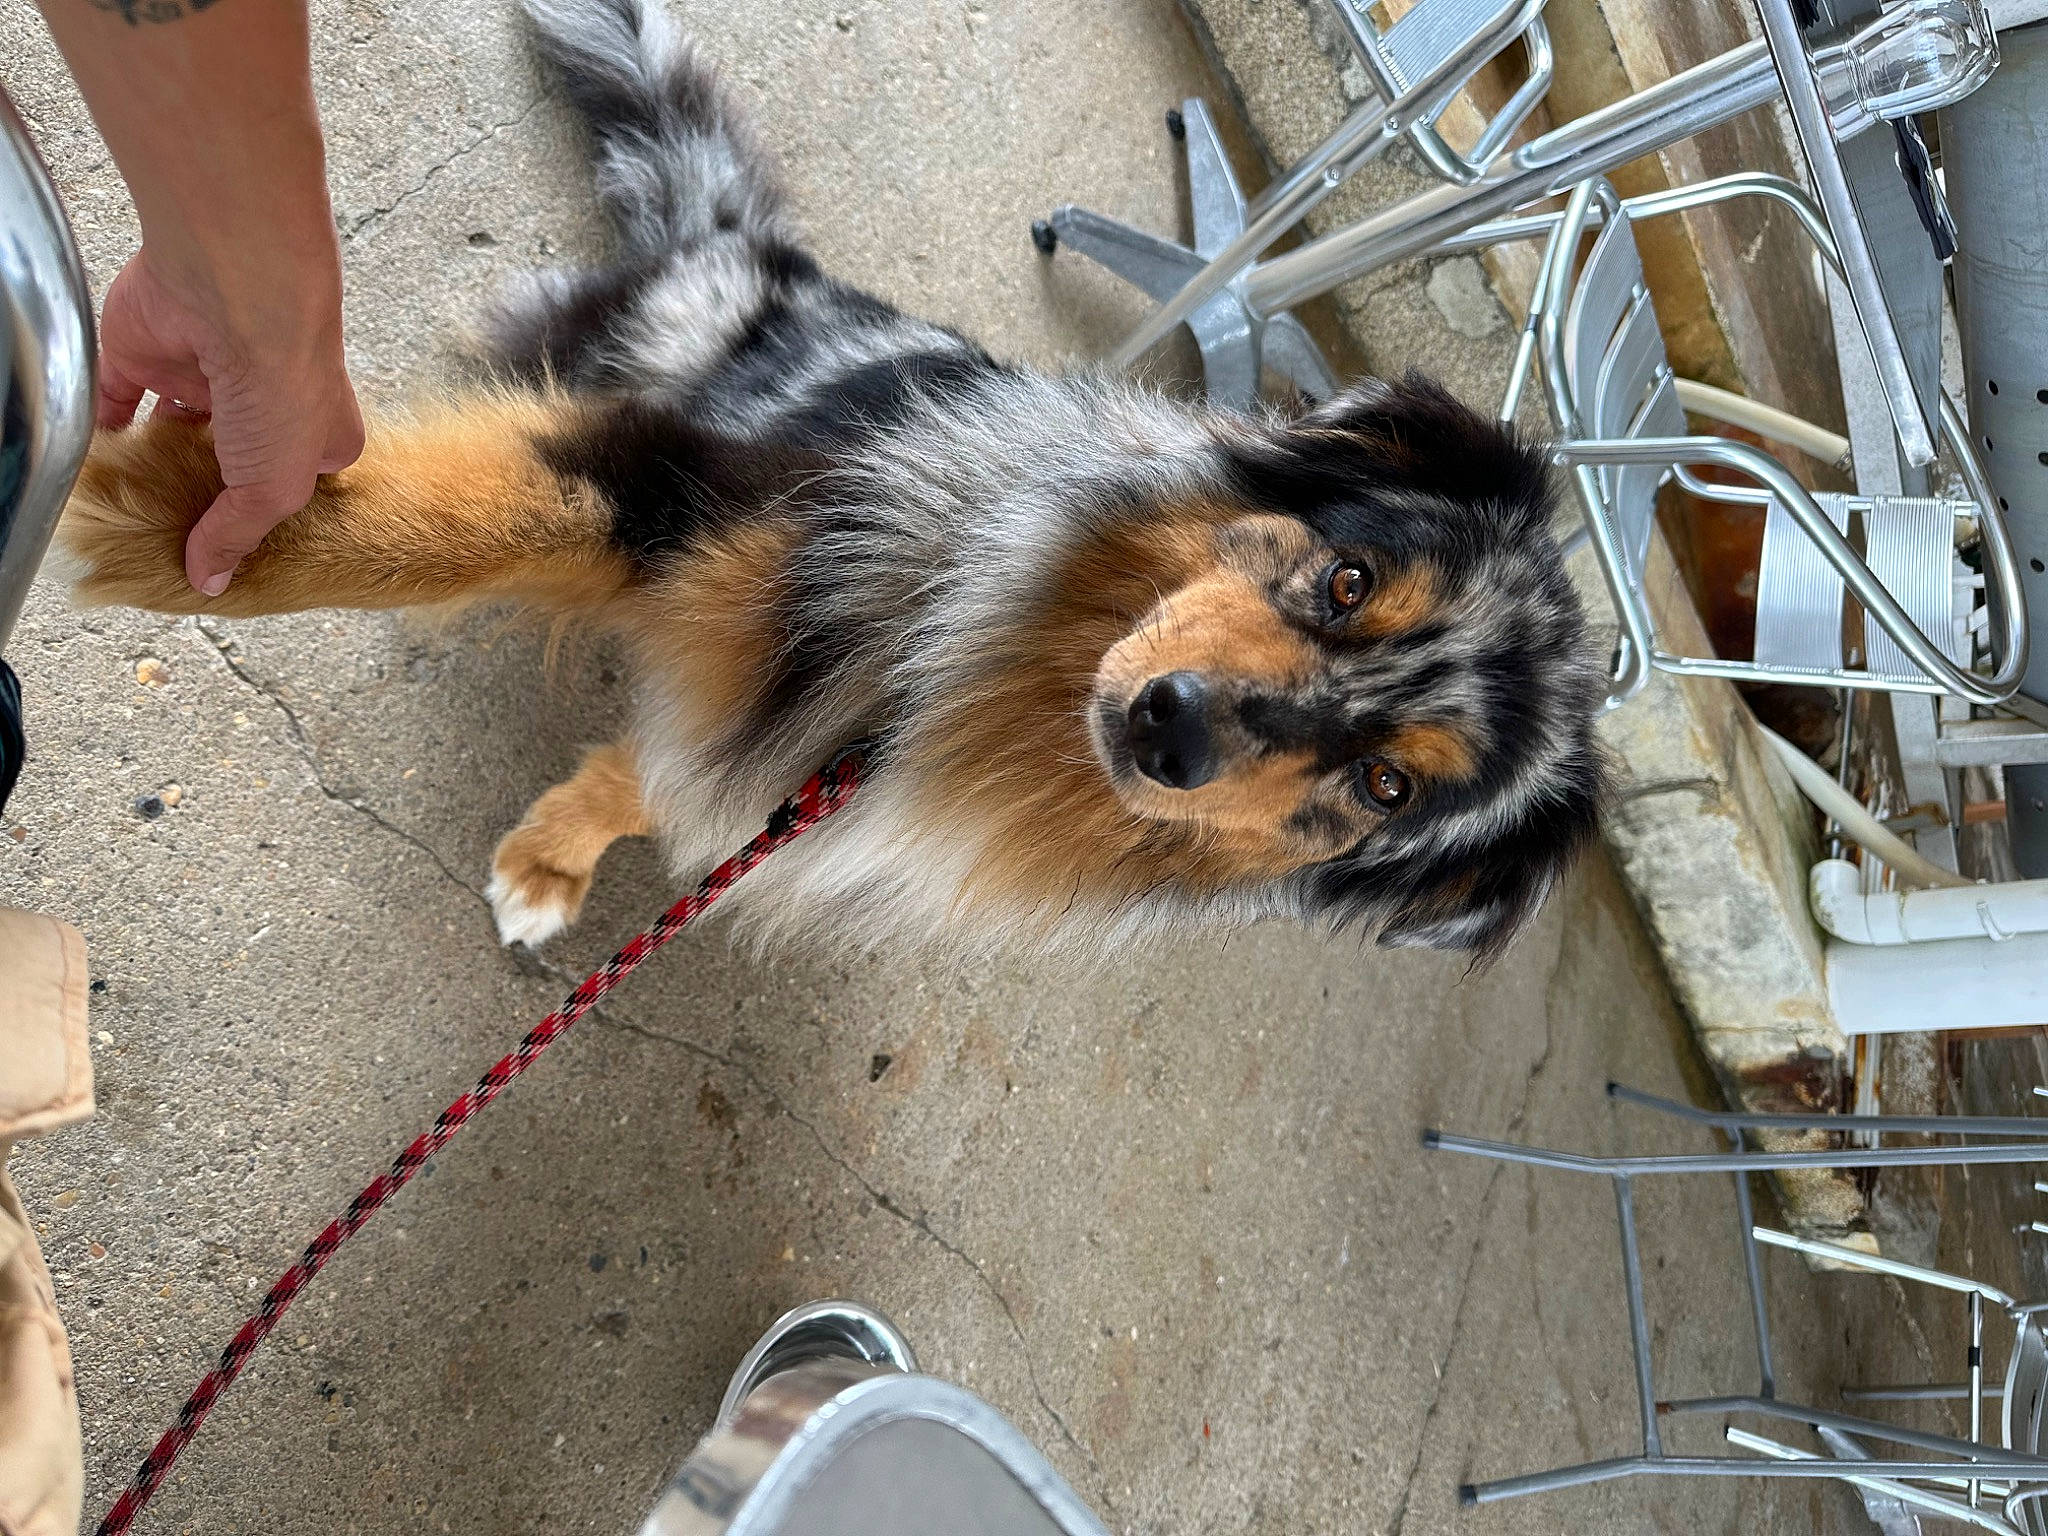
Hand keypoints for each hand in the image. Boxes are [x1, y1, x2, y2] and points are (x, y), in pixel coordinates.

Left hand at [95, 248, 364, 596]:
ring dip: (153, 468)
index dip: (267, 519)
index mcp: (316, 434)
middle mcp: (262, 403)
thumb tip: (209, 580)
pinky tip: (97, 469)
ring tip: (133, 514)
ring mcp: (204, 377)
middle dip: (206, 497)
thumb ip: (237, 535)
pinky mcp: (147, 356)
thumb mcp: (274, 488)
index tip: (238, 557)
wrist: (236, 298)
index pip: (292, 485)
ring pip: (171, 433)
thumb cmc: (287, 384)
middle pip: (228, 462)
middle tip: (179, 543)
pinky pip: (114, 401)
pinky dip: (104, 432)